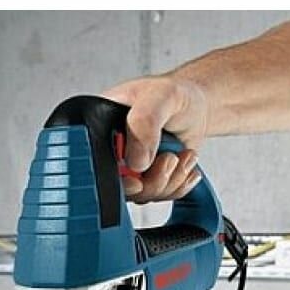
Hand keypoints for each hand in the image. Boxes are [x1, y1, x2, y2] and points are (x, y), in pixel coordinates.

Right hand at [102, 75, 209, 203]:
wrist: (195, 105)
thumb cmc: (174, 93)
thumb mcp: (160, 96)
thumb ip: (145, 122)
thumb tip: (136, 162)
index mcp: (100, 126)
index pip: (93, 162)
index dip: (115, 178)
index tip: (137, 180)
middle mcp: (111, 150)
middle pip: (120, 187)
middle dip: (153, 180)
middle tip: (170, 158)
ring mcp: (130, 167)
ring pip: (144, 194)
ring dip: (171, 179)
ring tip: (181, 154)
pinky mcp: (148, 178)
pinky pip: (162, 196)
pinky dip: (179, 184)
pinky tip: (185, 163)